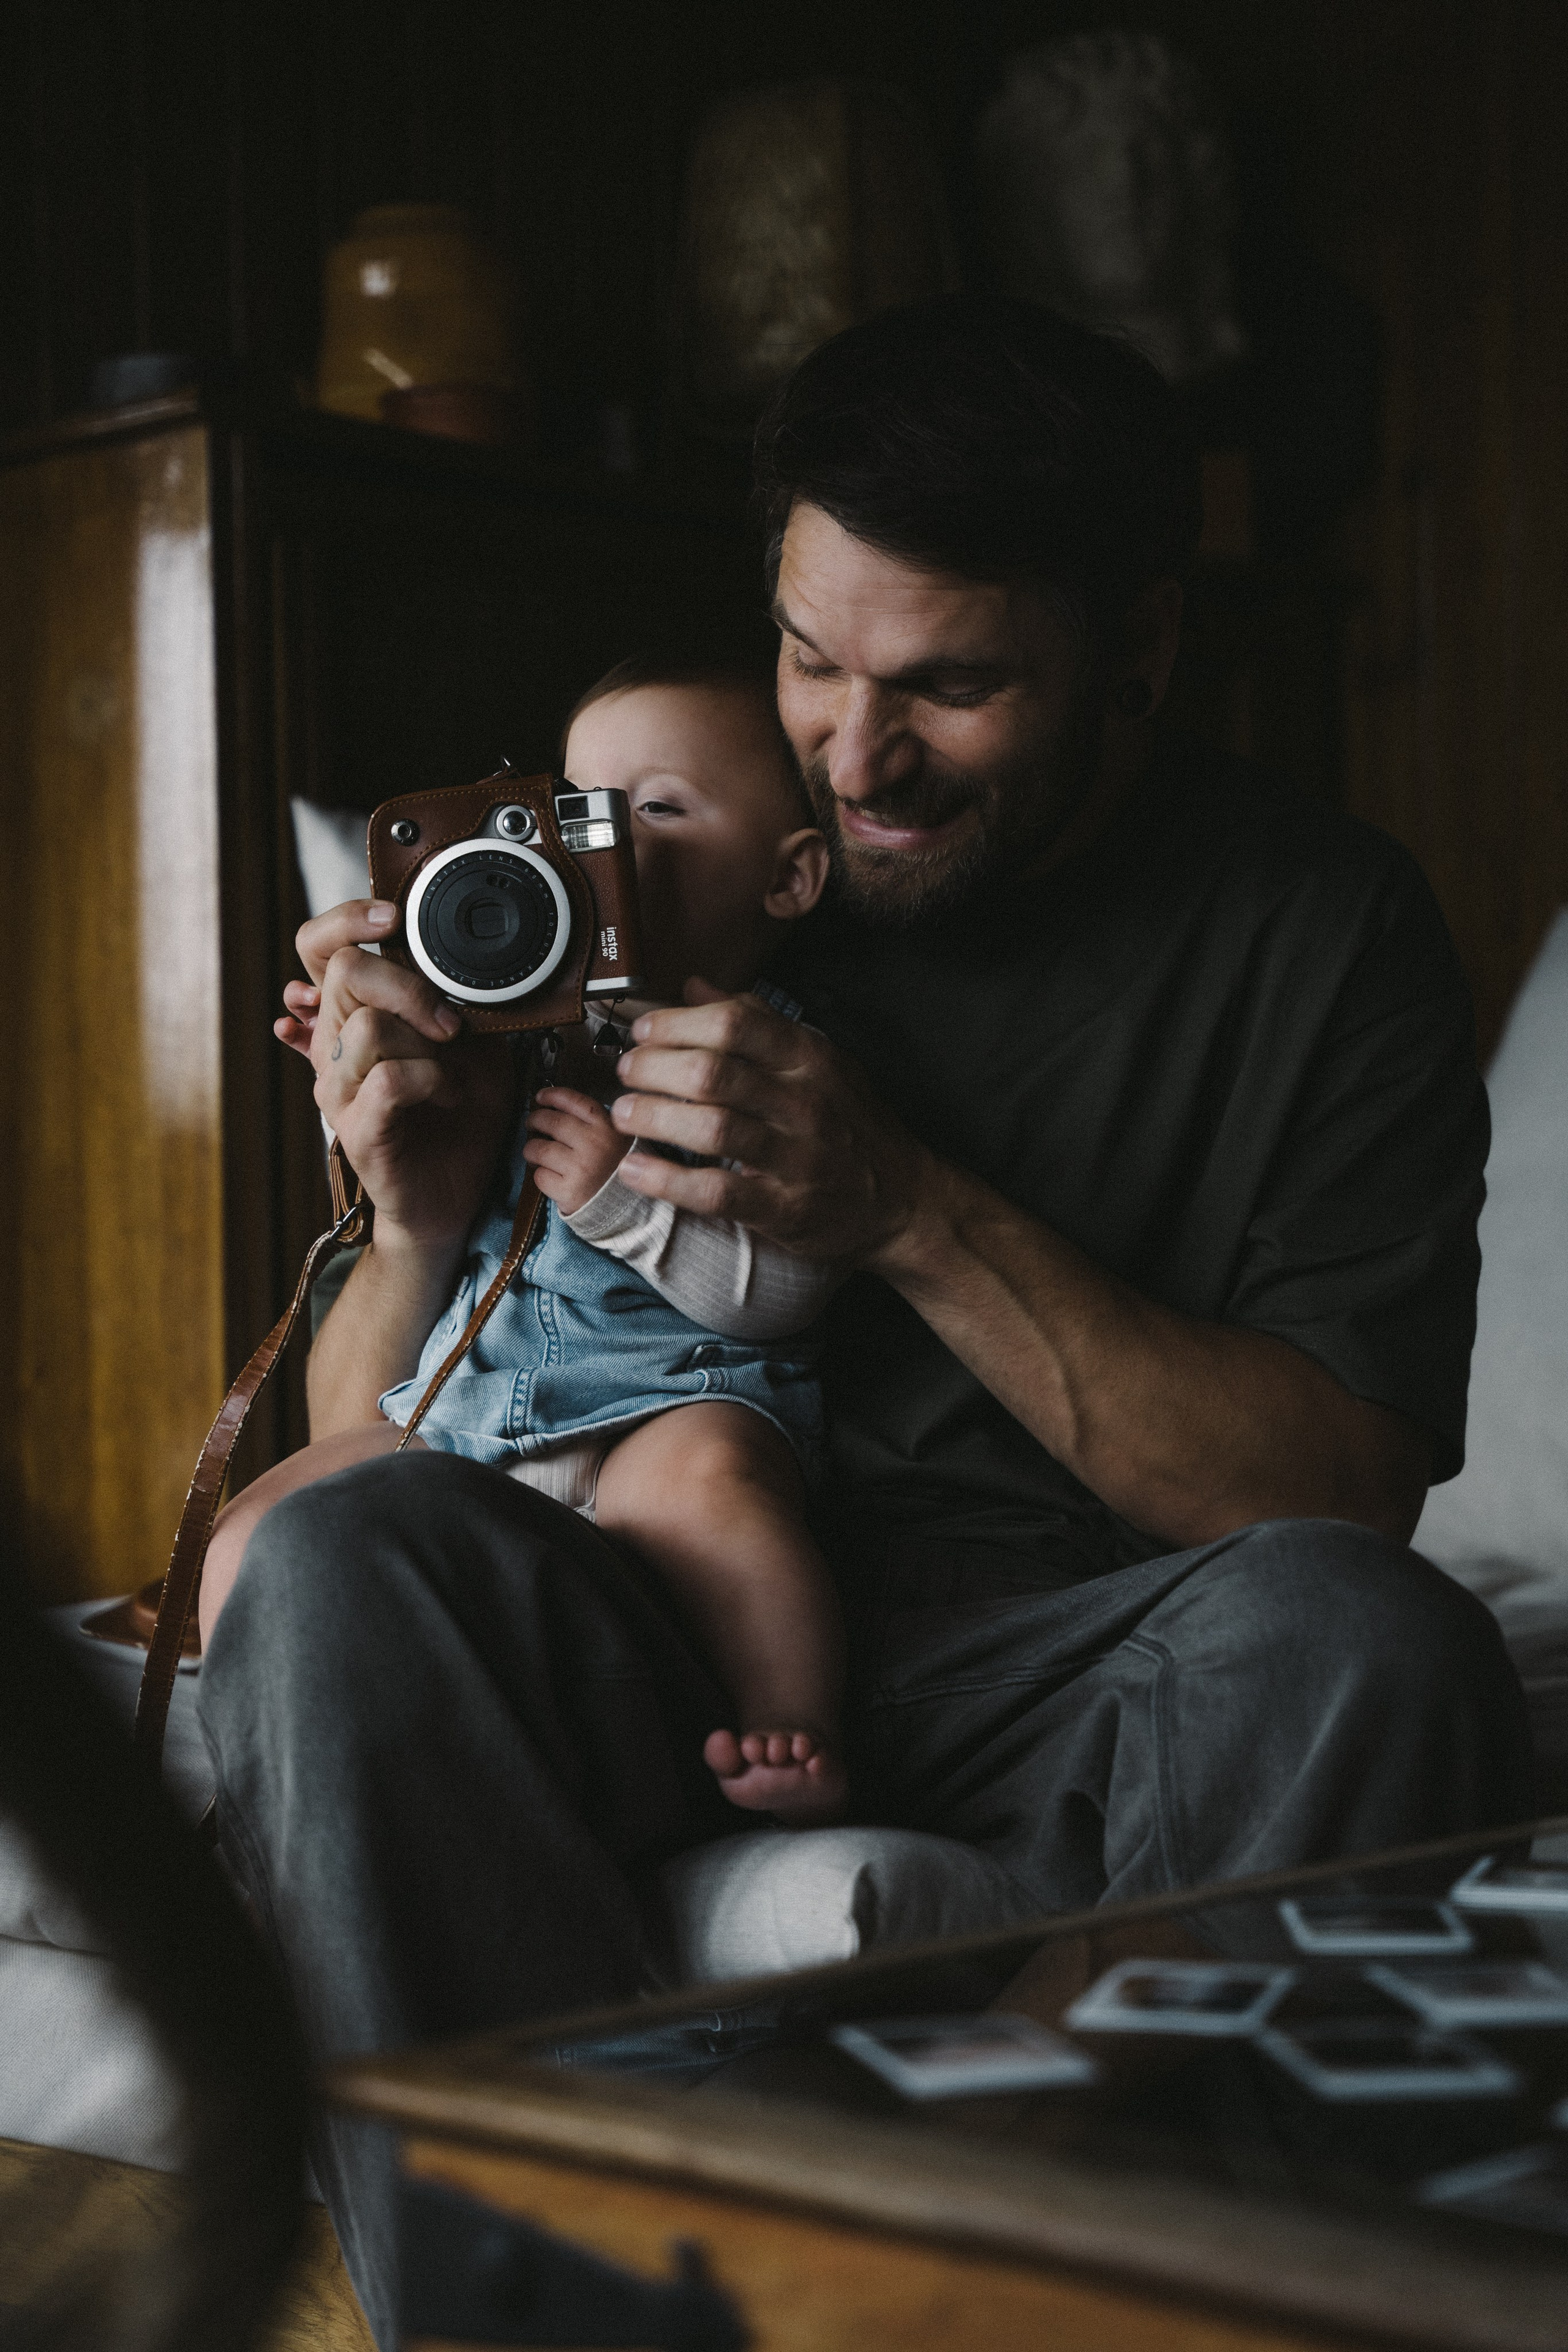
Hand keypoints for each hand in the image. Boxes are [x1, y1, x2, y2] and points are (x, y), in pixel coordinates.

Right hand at [278, 899, 515, 1251]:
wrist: (455, 1193)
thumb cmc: (460, 1116)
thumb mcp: (474, 1041)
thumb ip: (459, 998)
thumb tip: (466, 956)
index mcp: (352, 1016)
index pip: (316, 947)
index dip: (346, 920)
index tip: (392, 918)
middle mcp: (333, 1046)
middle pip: (343, 973)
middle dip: (408, 985)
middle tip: (449, 1023)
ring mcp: (338, 1089)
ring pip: (367, 1027)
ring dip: (425, 1043)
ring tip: (449, 1069)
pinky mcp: (356, 1129)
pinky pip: (388, 1080)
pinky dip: (431, 1080)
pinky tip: (447, 1093)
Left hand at [523, 1087, 629, 1213]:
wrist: (627, 1208)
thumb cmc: (615, 1168)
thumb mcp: (616, 1138)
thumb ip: (593, 1122)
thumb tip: (553, 1108)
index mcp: (607, 1127)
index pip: (574, 1101)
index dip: (552, 1096)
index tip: (540, 1097)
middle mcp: (594, 1144)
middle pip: (551, 1122)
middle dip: (535, 1120)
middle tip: (531, 1125)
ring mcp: (581, 1167)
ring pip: (539, 1149)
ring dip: (531, 1150)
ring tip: (535, 1153)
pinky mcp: (569, 1190)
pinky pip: (540, 1175)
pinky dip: (540, 1175)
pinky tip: (549, 1176)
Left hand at [606, 981, 931, 1266]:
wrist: (902, 1199)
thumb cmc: (850, 1123)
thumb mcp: (818, 1060)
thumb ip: (756, 1021)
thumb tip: (694, 985)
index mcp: (810, 1059)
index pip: (734, 1025)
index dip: (677, 1024)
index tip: (644, 1031)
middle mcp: (805, 1104)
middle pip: (713, 1074)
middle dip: (654, 1069)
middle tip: (625, 1072)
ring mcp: (797, 1159)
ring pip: (712, 1129)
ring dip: (654, 1117)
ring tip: (622, 1113)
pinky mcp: (785, 1208)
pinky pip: (717, 1193)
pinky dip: (668, 1181)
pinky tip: (636, 1169)